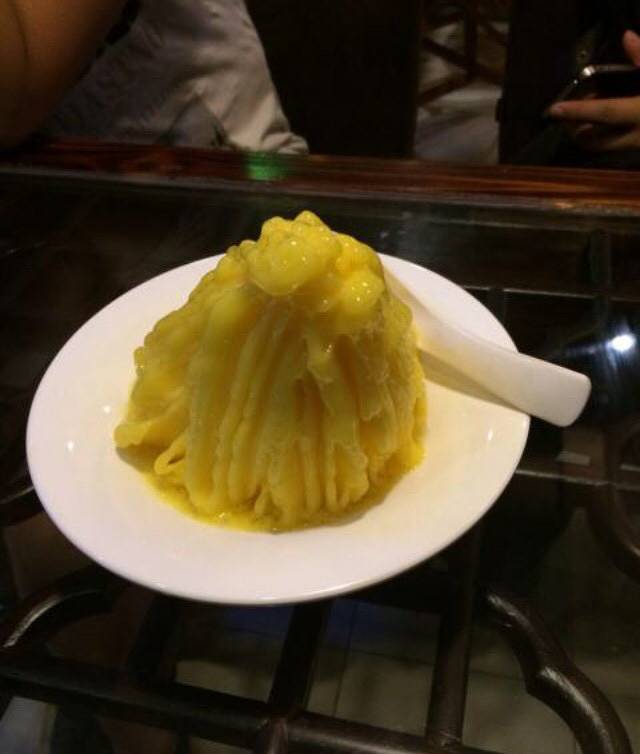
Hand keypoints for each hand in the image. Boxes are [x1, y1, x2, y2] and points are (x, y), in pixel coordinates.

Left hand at [548, 30, 639, 150]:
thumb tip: (627, 37)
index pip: (605, 111)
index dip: (578, 111)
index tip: (553, 110)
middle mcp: (639, 135)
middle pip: (597, 141)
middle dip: (575, 132)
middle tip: (564, 118)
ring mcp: (639, 149)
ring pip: (605, 147)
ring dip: (588, 136)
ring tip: (581, 118)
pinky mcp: (639, 153)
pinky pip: (617, 147)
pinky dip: (605, 136)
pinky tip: (604, 122)